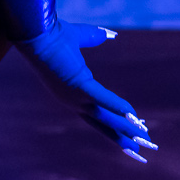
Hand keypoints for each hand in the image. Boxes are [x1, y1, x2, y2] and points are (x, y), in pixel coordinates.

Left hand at [13, 21, 156, 162]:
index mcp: (71, 92)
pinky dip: (118, 106)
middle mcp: (72, 100)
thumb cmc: (52, 35)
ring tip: (142, 137)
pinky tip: (132, 114)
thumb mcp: (80, 38)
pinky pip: (102, 99)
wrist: (37, 31)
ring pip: (104, 117)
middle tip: (139, 148)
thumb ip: (95, 38)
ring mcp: (73, 96)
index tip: (131, 129)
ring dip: (125, 127)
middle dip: (121, 136)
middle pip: (101, 123)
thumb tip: (110, 35)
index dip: (114, 122)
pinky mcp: (77, 86)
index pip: (95, 113)